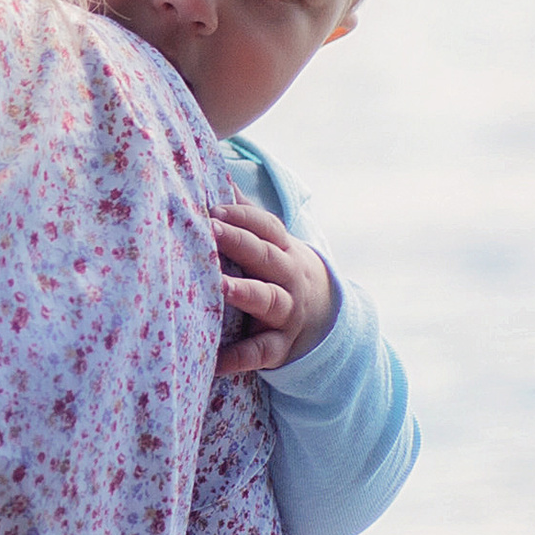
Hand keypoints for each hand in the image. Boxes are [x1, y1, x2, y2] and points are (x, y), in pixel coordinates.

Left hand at [212, 201, 336, 375]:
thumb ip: (243, 212)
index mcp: (283, 249)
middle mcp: (289, 278)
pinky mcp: (280, 346)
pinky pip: (261, 352)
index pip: (266, 226)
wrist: (324, 316)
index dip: (242, 216)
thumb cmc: (279, 269)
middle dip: (239, 242)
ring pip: (268, 300)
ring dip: (244, 292)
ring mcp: (287, 313)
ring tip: (220, 288)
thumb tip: (215, 171)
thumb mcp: (271, 242)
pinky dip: (239, 358)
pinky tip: (214, 363)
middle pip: (266, 257)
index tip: (213, 207)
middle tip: (210, 230)